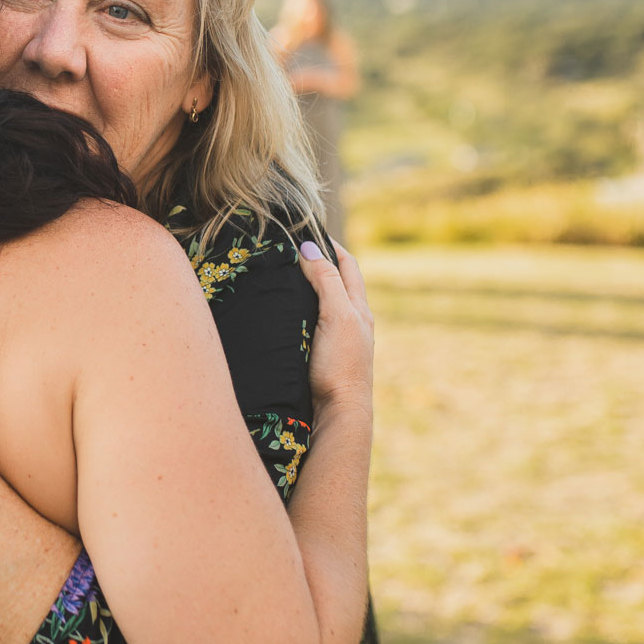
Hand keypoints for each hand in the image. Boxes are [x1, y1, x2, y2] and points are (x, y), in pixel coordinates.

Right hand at [298, 240, 373, 420]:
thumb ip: (326, 281)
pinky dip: (304, 313)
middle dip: (320, 264)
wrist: (339, 412)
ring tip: (285, 278)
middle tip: (292, 250)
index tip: (308, 231)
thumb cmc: (340, 364)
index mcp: (359, 308)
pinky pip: (315, 325)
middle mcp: (353, 322)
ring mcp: (340, 341)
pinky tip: (288, 318)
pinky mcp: (325, 357)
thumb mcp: (336, 315)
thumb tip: (309, 247)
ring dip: (310, 289)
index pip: (347, 265)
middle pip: (338, 283)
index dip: (331, 246)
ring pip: (327, 305)